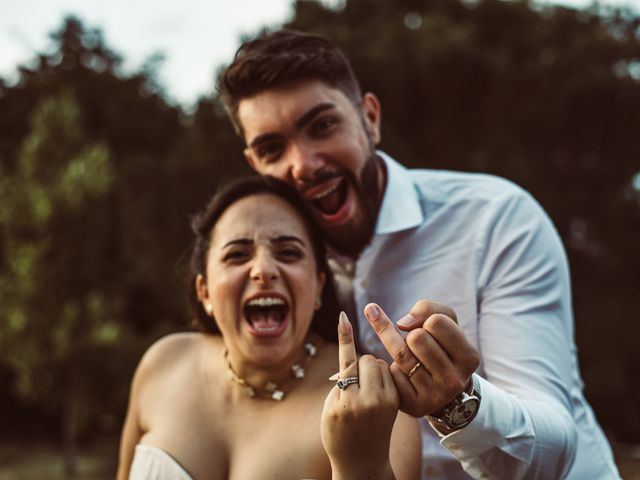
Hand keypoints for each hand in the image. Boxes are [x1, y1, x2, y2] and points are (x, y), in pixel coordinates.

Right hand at [321, 312, 397, 478]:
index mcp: (347, 402)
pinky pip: (389, 375)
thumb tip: (355, 358)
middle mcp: (369, 401)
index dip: (345, 337)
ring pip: (381, 365)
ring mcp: (386, 403)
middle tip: (354, 382)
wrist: (360, 462)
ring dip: (373, 370)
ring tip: (365, 390)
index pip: (346, 361)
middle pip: (368, 360)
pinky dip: (381, 377)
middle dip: (361, 364)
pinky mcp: (397, 403)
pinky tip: (375, 391)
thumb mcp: (330, 406)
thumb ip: (341, 381)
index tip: (344, 316)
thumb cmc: (337, 431)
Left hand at [364, 301, 479, 417]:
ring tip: (408, 354)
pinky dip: (392, 367)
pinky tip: (402, 374)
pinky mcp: (415, 405)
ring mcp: (436, 396)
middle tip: (418, 346)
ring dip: (398, 347)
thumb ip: (427, 309)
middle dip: (412, 336)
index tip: (429, 330)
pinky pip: (391, 373)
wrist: (441, 390)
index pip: (436, 321)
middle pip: (416, 338)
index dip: (426, 321)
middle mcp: (455, 380)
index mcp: (469, 357)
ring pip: (401, 354)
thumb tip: (402, 323)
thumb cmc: (441, 347)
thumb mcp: (445, 322)